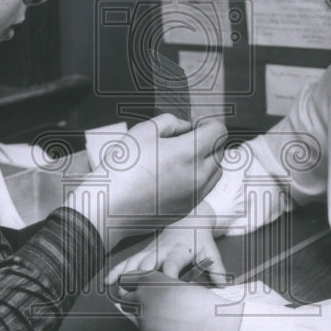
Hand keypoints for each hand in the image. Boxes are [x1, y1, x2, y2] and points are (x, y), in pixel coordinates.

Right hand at [70, 115, 225, 236]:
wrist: (109, 207)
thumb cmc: (122, 168)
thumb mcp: (143, 131)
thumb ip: (171, 122)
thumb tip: (185, 127)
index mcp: (189, 153)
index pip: (219, 132)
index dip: (207, 123)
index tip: (194, 124)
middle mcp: (198, 176)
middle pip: (220, 151)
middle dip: (209, 141)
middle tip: (187, 138)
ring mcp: (195, 196)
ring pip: (216, 173)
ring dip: (207, 160)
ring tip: (182, 157)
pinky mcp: (187, 209)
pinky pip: (204, 189)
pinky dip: (199, 178)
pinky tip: (176, 176)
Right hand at [106, 207, 228, 285]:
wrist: (190, 218)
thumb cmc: (200, 239)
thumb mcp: (211, 252)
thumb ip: (217, 270)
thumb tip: (224, 287)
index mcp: (178, 252)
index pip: (170, 264)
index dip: (166, 276)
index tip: (162, 290)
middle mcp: (161, 251)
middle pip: (146, 266)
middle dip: (138, 281)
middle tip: (131, 297)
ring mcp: (149, 251)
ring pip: (133, 264)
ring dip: (124, 277)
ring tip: (115, 292)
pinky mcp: (143, 252)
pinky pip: (127, 261)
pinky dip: (117, 271)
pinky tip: (107, 281)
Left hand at [121, 271, 242, 330]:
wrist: (213, 324)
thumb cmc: (200, 301)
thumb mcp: (176, 285)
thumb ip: (156, 285)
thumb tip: (142, 289)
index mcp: (151, 280)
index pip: (127, 278)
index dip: (131, 282)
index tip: (135, 285)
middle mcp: (143, 296)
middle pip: (124, 296)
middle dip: (131, 297)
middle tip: (143, 299)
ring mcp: (144, 317)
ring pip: (129, 312)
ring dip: (137, 310)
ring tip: (153, 311)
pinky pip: (140, 327)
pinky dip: (147, 324)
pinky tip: (161, 323)